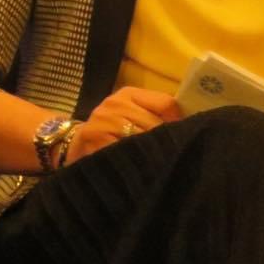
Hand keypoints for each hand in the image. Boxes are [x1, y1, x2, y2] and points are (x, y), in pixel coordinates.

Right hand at [64, 87, 181, 165]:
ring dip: (154, 155)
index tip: (182, 137)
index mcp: (128, 93)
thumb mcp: (130, 113)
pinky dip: (138, 163)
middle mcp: (114, 104)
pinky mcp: (95, 142)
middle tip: (174, 156)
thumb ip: (155, 114)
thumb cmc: (111, 129)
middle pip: (156, 125)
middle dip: (167, 143)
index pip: (166, 103)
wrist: (72, 144)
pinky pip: (126, 154)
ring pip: (143, 140)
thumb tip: (190, 126)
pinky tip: (141, 169)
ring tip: (160, 165)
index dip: (178, 122)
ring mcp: (103, 123)